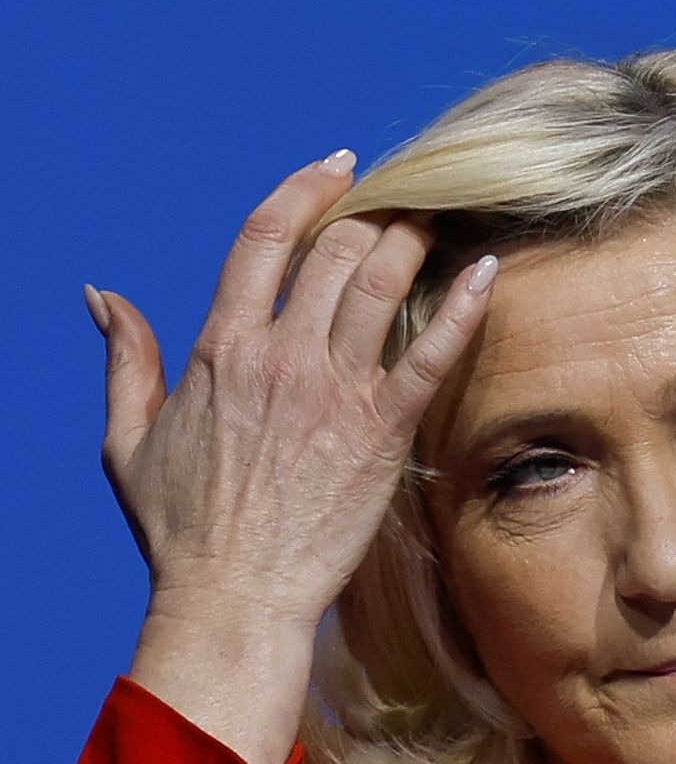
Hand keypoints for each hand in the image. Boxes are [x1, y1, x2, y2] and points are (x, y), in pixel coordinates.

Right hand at [90, 149, 496, 763]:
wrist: (233, 595)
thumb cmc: (181, 527)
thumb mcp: (128, 438)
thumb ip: (125, 358)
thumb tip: (101, 295)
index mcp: (221, 348)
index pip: (264, 240)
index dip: (304, 192)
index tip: (337, 169)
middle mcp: (280, 356)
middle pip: (335, 252)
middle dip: (373, 216)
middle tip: (403, 204)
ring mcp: (334, 391)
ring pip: (381, 285)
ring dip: (412, 241)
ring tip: (437, 220)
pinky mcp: (382, 429)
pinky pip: (431, 352)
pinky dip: (462, 306)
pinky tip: (486, 270)